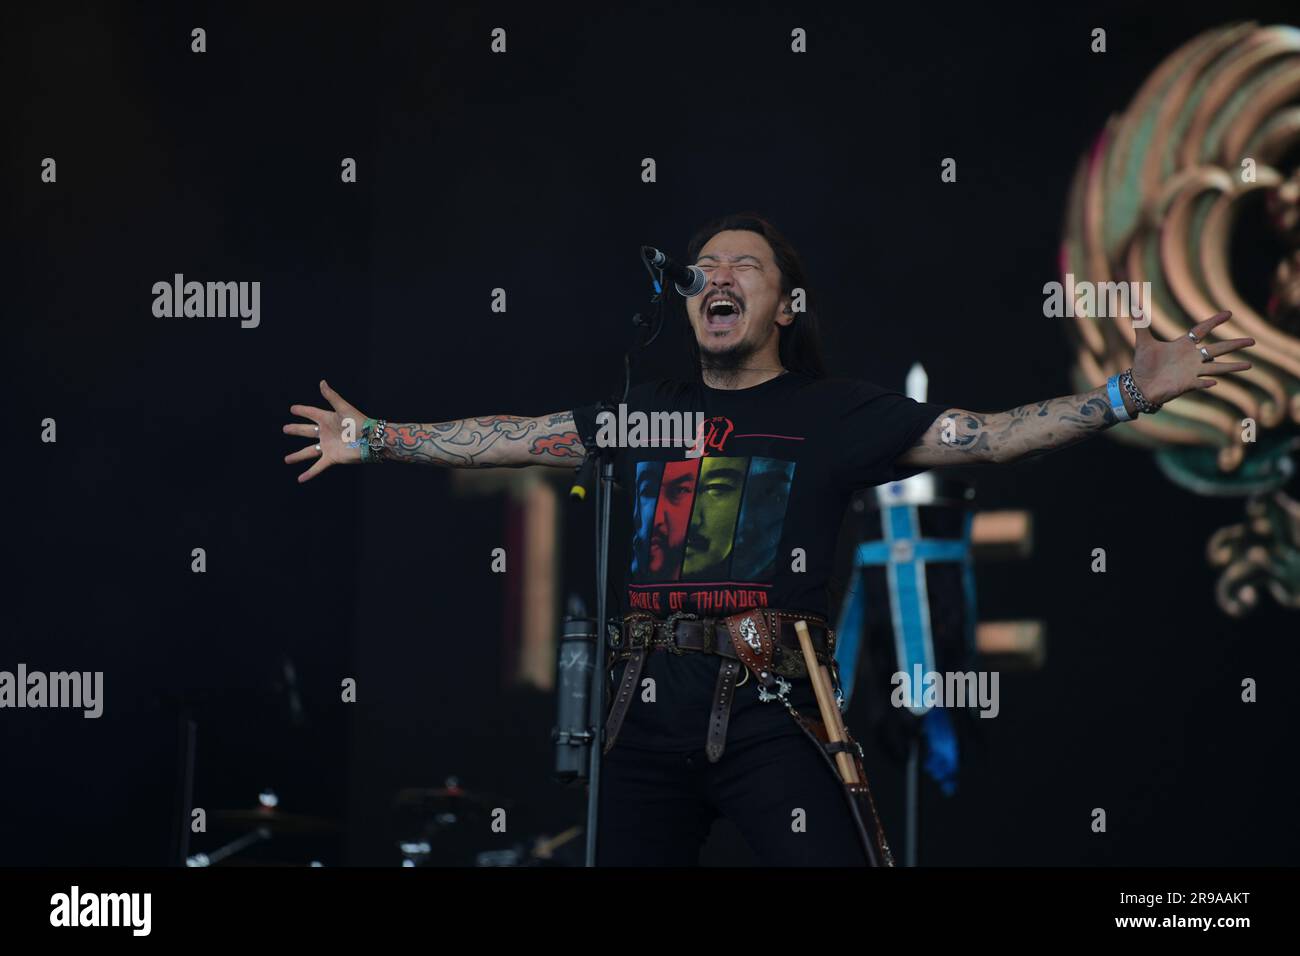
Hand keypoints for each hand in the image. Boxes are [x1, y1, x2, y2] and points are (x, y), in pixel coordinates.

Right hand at [283, 380, 369, 482]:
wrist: (370, 439)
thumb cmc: (359, 422)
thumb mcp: (343, 408)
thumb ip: (331, 396)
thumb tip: (322, 382)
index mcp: (327, 419)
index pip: (311, 413)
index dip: (302, 410)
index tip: (292, 409)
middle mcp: (325, 433)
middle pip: (307, 431)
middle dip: (296, 429)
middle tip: (285, 428)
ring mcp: (327, 446)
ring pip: (309, 451)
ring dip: (297, 456)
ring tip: (287, 459)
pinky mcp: (331, 457)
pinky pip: (317, 466)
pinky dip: (309, 473)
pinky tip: (300, 479)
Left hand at [1132, 311, 1253, 406]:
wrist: (1140, 385)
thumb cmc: (1143, 365)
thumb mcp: (1142, 343)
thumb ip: (1140, 324)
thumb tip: (1133, 306)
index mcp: (1183, 345)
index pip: (1202, 330)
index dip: (1214, 321)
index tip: (1228, 313)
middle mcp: (1192, 357)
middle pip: (1218, 349)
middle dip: (1235, 344)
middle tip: (1252, 340)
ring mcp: (1192, 371)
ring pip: (1217, 368)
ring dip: (1232, 367)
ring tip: (1249, 365)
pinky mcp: (1187, 384)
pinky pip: (1201, 383)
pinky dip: (1207, 382)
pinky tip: (1215, 382)